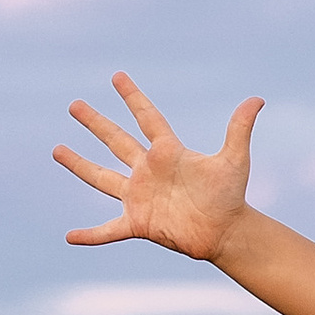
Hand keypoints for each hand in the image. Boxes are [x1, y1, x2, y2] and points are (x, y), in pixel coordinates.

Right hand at [53, 74, 263, 257]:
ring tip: (56, 149)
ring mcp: (139, 196)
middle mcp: (148, 171)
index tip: (117, 77)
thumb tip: (257, 99)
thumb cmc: (230, 196)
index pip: (147, 118)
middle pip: (116, 141)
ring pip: (101, 178)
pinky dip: (90, 235)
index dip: (133, 97)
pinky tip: (70, 237)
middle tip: (74, 105)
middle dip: (95, 123)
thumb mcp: (234, 161)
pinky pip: (108, 230)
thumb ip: (239, 129)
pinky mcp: (138, 223)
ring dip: (79, 165)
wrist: (226, 232)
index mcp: (167, 152)